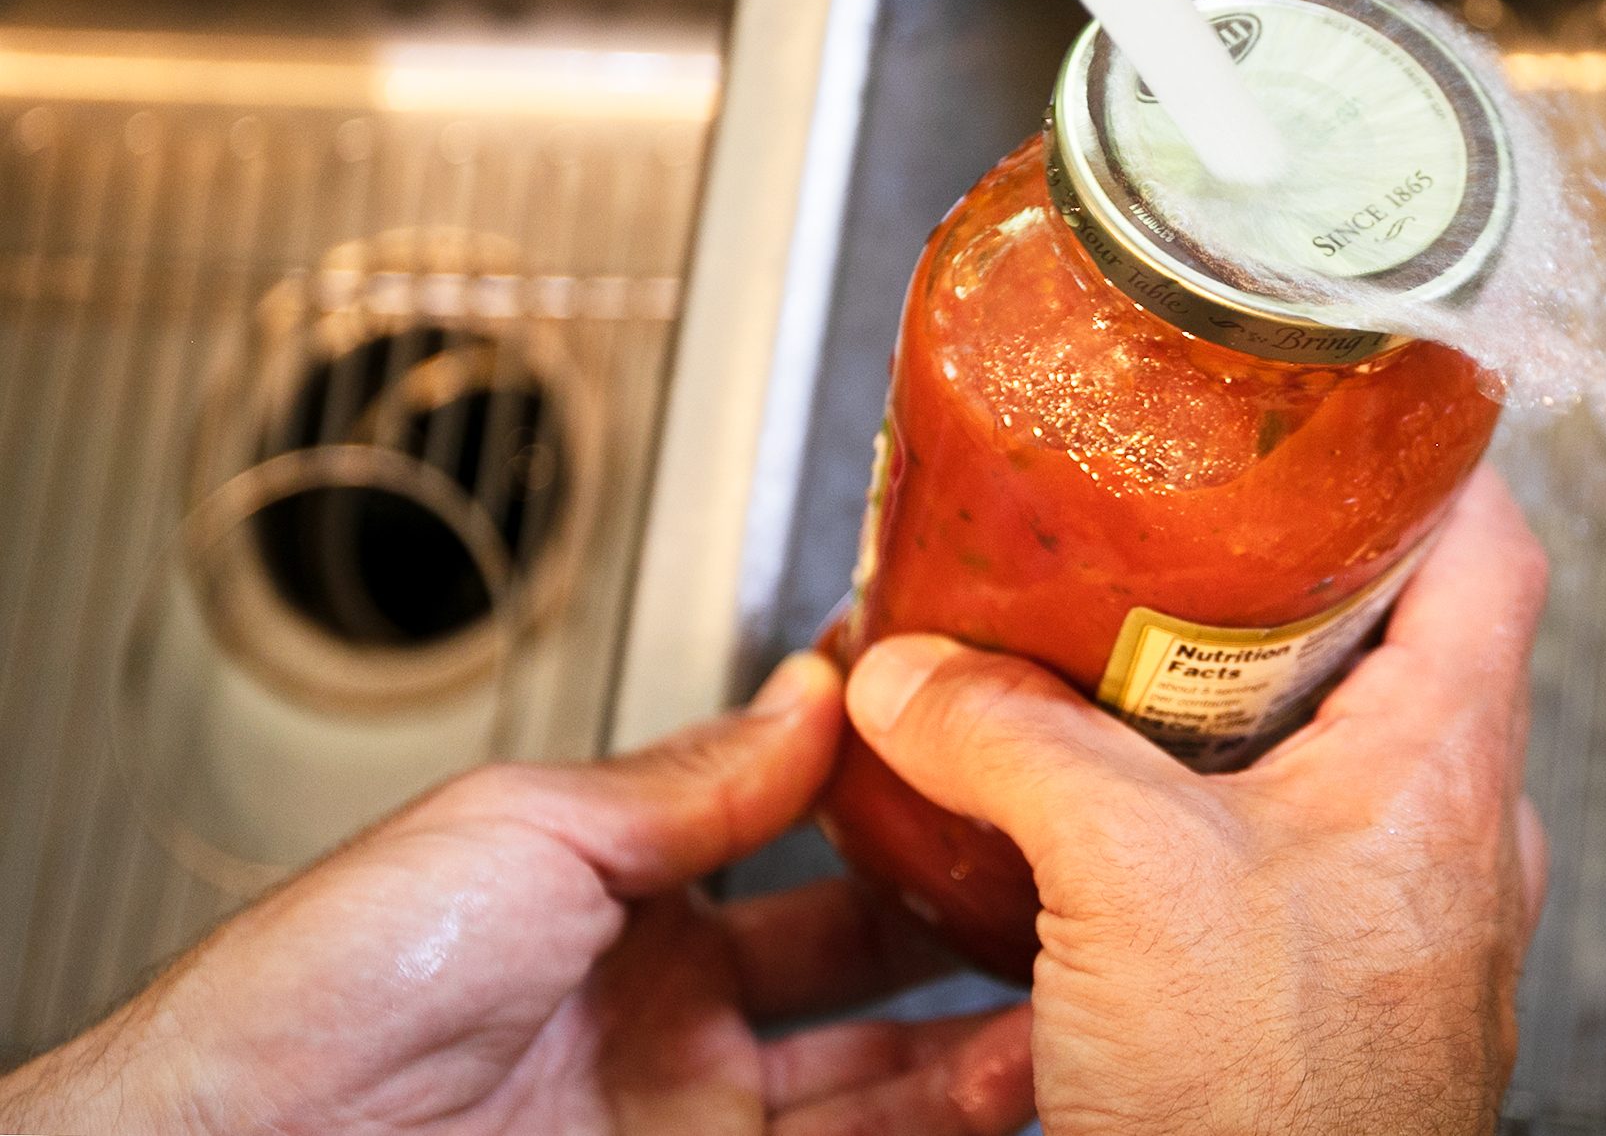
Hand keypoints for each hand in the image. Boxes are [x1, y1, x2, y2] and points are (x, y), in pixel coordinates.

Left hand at [0, 655, 1032, 1135]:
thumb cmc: (333, 984)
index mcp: (628, 900)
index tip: (1009, 760)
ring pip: (889, 1080)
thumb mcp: (531, 828)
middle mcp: (676, 1015)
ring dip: (992, 1040)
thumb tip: (818, 692)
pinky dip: (948, 1126)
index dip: (910, 805)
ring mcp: (693, 1118)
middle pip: (873, 968)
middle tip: (1086, 882)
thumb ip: (696, 778)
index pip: (810, 842)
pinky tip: (1018, 1086)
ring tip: (1091, 990)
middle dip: (982, 926)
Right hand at [842, 466, 1549, 1135]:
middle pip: (1398, 638)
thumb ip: (1013, 744)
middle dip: (1282, 572)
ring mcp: (1398, 921)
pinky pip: (1281, 853)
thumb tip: (908, 674)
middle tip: (1179, 520)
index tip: (1350, 394)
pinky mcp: (1331, 991)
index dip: (1428, 450)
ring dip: (1232, 700)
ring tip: (1119, 656)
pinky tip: (1101, 820)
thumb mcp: (1127, 881)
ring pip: (1330, 752)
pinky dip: (1200, 810)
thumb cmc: (1275, 1117)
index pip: (1491, 546)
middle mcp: (1447, 837)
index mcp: (1446, 768)